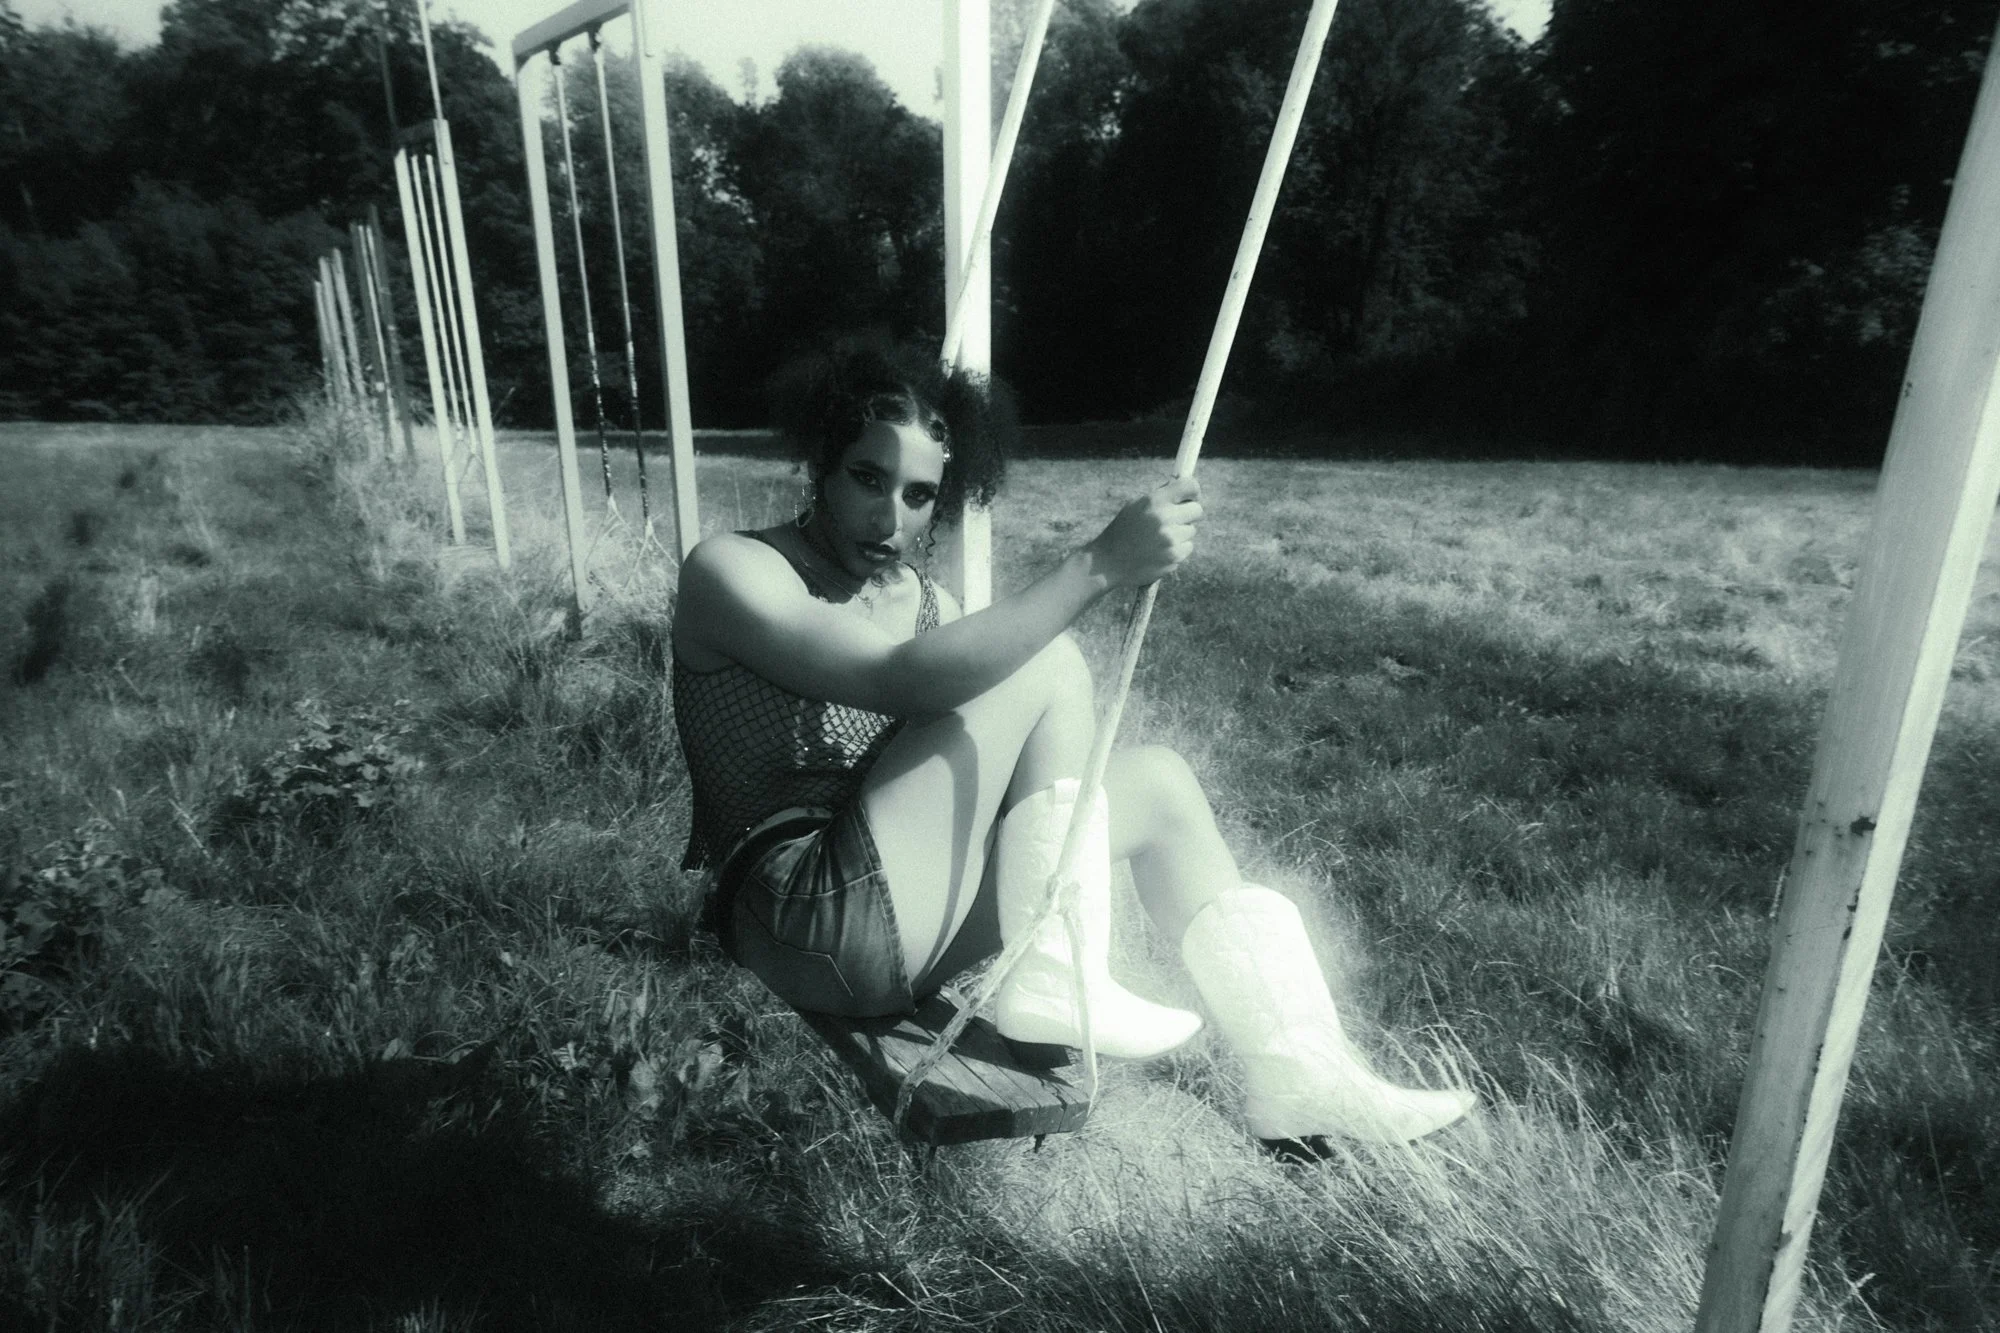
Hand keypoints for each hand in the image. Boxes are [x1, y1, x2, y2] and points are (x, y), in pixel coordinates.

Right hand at [1085, 475, 1202, 588]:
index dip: (1193, 491)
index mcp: (1154, 502)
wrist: (1107, 562)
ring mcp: (1170, 540)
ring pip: (1191, 531)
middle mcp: (1164, 519)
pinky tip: (1159, 551)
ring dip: (1181, 533)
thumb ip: (1160, 497)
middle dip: (1188, 513)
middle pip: (1197, 510)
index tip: (1191, 496)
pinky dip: (1178, 549)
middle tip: (1175, 518)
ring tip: (1159, 538)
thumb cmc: (1122, 531)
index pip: (1189, 487)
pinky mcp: (1174, 557)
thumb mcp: (1135, 506)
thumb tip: (1185, 490)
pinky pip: (1187, 547)